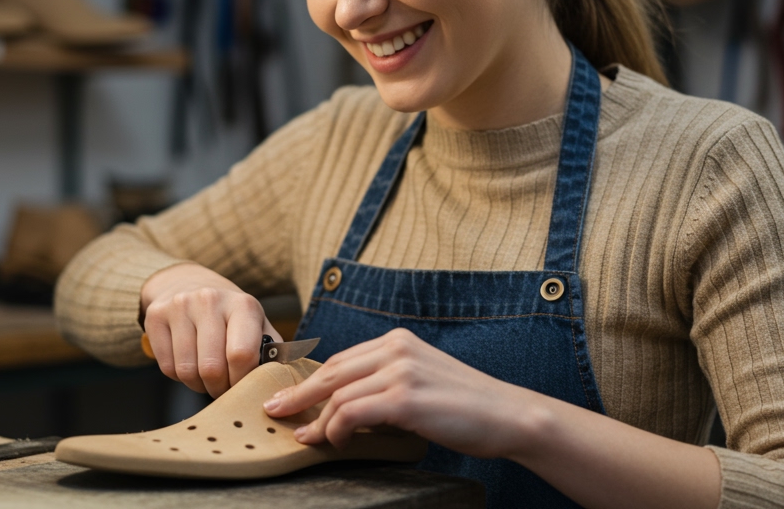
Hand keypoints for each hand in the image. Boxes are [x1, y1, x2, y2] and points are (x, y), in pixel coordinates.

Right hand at [140, 262, 281, 396]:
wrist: (188, 283)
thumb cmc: (229, 315)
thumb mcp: (257, 325)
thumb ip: (271, 353)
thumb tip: (275, 383)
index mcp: (242, 305)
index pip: (241, 354)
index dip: (241, 381)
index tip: (242, 387)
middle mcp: (210, 300)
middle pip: (211, 368)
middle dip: (219, 388)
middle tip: (223, 387)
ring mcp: (179, 306)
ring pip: (186, 371)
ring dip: (198, 384)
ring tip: (206, 376)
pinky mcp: (155, 316)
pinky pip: (167, 367)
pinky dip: (179, 376)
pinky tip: (188, 363)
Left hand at [261, 328, 532, 459]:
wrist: (508, 416)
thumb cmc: (467, 407)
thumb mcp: (422, 381)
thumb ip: (387, 383)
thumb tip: (346, 405)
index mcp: (398, 341)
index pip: (341, 359)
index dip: (311, 380)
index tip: (290, 394)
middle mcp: (395, 349)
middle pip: (330, 372)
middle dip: (298, 394)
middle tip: (275, 411)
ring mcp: (400, 371)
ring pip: (337, 396)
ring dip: (317, 421)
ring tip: (309, 438)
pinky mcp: (404, 398)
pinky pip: (351, 413)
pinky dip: (336, 430)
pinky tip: (336, 442)